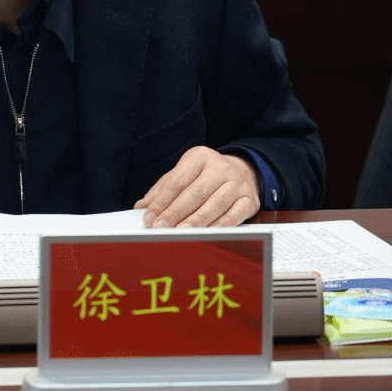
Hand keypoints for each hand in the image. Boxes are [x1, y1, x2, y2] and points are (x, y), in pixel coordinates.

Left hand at [134, 147, 260, 227]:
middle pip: (195, 192)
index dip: (162, 201)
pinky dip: (222, 225)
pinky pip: (236, 214)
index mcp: (200, 157)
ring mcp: (237, 183)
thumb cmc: (206, 176)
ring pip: (215, 204)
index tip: (149, 218)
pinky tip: (209, 233)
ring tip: (181, 233)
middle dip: (176, 213)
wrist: (244, 170)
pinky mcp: (250, 199)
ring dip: (197, 221)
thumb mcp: (184, 173)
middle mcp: (220, 167)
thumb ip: (162, 189)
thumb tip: (141, 206)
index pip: (177, 181)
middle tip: (161, 228)